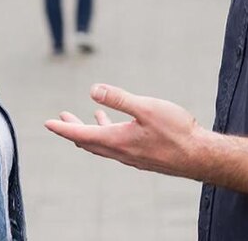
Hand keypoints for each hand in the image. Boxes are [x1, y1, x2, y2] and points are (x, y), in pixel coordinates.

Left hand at [44, 84, 208, 179]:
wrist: (199, 156)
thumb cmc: (176, 130)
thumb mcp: (147, 107)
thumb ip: (119, 99)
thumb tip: (92, 90)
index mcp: (117, 140)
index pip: (81, 135)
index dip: (63, 128)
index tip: (47, 124)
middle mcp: (121, 152)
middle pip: (89, 142)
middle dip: (73, 130)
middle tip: (61, 118)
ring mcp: (132, 156)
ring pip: (103, 145)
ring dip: (91, 132)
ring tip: (86, 119)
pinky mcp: (143, 156)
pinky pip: (117, 147)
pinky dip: (109, 134)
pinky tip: (118, 126)